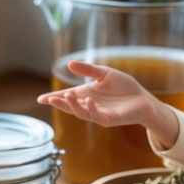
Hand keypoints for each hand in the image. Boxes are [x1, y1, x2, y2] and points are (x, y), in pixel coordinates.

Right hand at [37, 60, 159, 128]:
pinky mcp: (108, 119)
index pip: (67, 97)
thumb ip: (88, 70)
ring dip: (72, 106)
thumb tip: (69, 64)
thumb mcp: (104, 74)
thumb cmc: (124, 87)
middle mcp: (89, 105)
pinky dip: (90, 109)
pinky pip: (96, 116)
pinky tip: (88, 101)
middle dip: (58, 103)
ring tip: (65, 96)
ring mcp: (97, 113)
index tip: (40, 99)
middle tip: (48, 99)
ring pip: (80, 112)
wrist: (142, 99)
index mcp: (86, 94)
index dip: (54, 98)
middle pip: (70, 106)